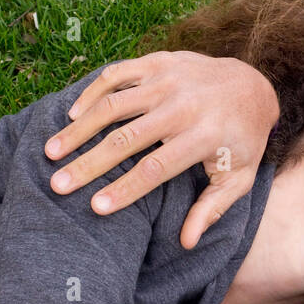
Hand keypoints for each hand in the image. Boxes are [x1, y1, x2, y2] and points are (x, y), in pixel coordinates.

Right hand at [44, 51, 279, 247]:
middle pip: (126, 139)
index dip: (124, 189)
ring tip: (52, 151)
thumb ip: (213, 208)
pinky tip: (72, 116)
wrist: (252, 85)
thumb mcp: (239, 177)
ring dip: (79, 129)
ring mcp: (168, 79)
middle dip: (88, 164)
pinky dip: (91, 94)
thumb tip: (188, 242)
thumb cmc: (242, 140)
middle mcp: (183, 105)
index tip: (96, 208)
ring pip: (113, 104)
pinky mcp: (158, 61)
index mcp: (204, 136)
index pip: (155, 168)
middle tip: (58, 184)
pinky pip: (116, 75)